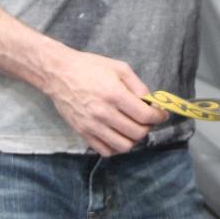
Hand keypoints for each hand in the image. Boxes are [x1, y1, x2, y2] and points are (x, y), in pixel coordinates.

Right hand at [42, 49, 167, 154]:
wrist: (59, 74)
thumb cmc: (90, 67)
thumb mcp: (120, 68)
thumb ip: (139, 87)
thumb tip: (152, 104)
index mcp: (115, 94)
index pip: (145, 116)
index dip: (159, 117)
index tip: (161, 114)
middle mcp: (103, 113)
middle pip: (137, 133)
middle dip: (148, 127)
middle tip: (147, 119)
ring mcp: (91, 126)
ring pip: (123, 146)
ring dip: (133, 139)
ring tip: (133, 128)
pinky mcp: (82, 133)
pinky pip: (105, 151)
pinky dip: (116, 146)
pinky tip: (118, 135)